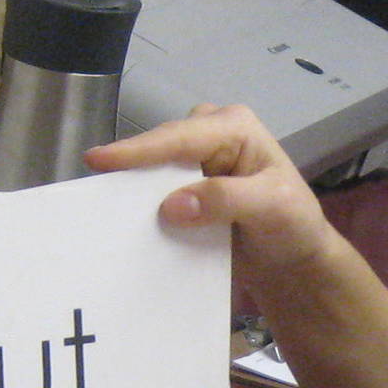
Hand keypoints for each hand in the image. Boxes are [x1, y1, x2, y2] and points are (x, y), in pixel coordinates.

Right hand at [85, 105, 340, 300]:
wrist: (294, 261)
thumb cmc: (294, 226)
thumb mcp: (273, 207)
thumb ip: (226, 200)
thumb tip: (171, 206)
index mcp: (234, 126)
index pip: (180, 137)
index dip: (139, 150)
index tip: (98, 160)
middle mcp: (210, 135)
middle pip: (160, 149)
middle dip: (130, 167)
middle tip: (93, 189)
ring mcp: (196, 162)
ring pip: (153, 170)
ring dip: (132, 188)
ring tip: (100, 205)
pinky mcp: (185, 188)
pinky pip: (156, 192)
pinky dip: (142, 205)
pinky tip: (123, 219)